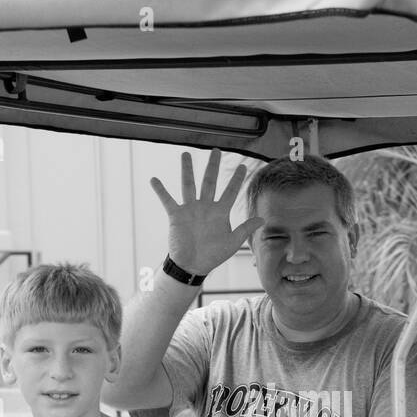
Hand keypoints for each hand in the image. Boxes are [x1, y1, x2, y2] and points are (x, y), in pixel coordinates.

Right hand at [150, 149, 264, 276]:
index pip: (230, 192)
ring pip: (189, 185)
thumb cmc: (213, 255)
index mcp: (220, 212)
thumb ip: (245, 229)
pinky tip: (154, 179)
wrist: (193, 266)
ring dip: (187, 170)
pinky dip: (161, 191)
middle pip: (210, 181)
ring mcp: (190, 209)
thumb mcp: (233, 243)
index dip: (237, 179)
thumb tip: (262, 219)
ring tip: (186, 154)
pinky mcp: (176, 215)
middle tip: (216, 150)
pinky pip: (168, 200)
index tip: (243, 166)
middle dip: (213, 166)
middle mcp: (205, 207)